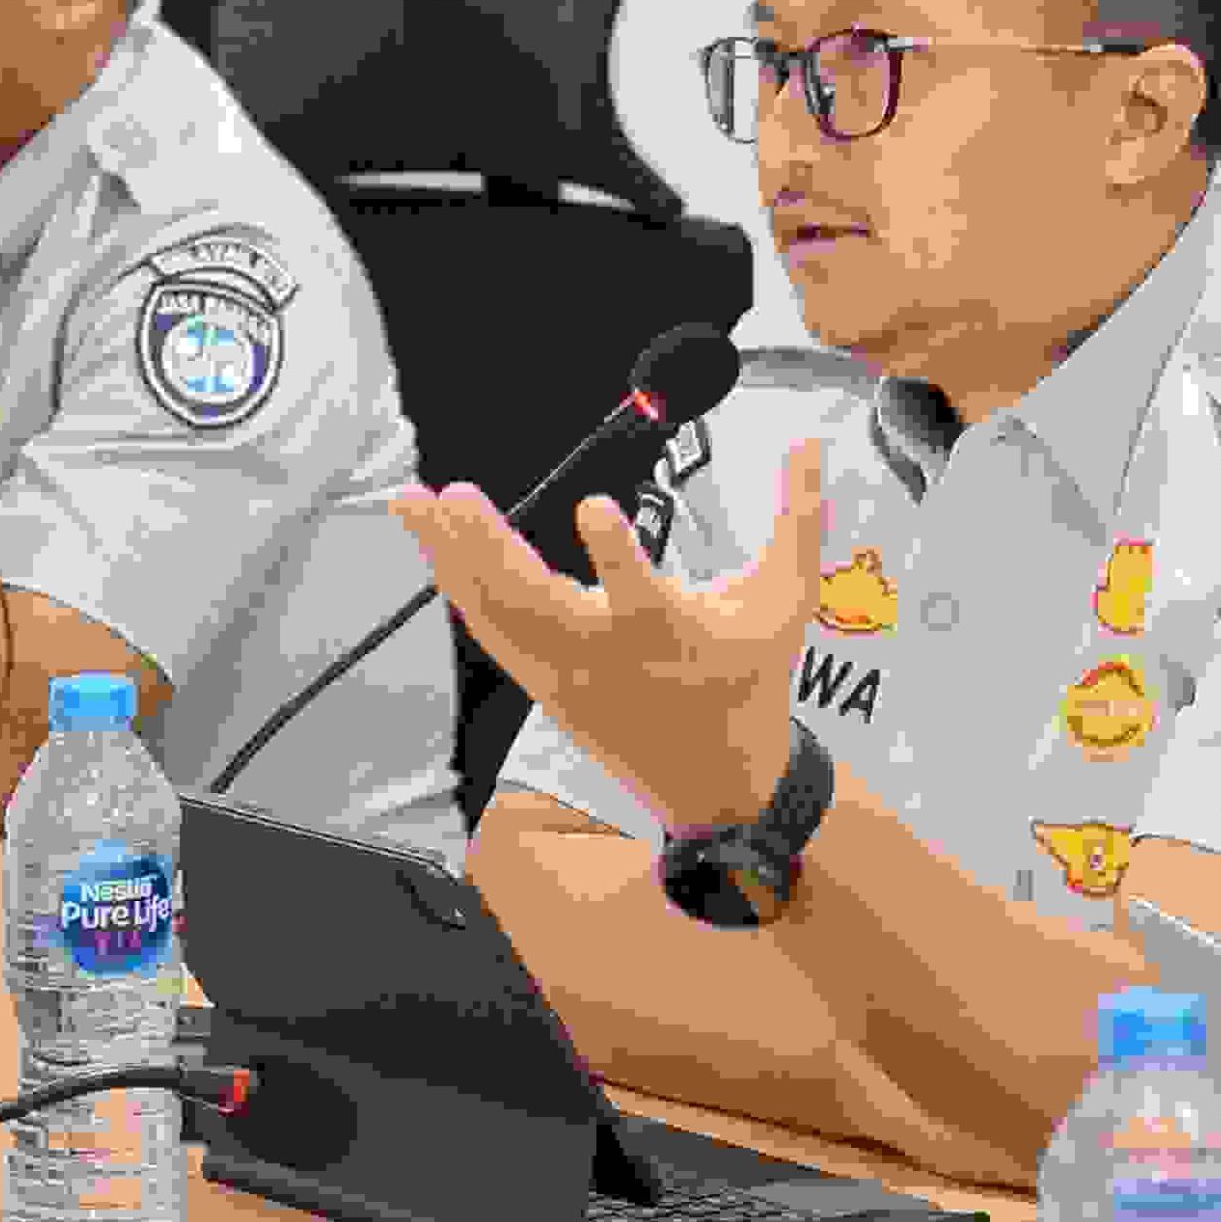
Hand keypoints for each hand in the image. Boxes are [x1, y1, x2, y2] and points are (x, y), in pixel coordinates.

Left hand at [390, 439, 829, 828]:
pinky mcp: (539, 681)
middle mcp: (605, 656)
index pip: (640, 593)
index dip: (616, 555)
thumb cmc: (751, 677)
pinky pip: (488, 629)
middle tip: (452, 494)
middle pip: (533, 605)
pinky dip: (457, 585)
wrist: (716, 780)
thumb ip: (799, 517)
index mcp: (670, 634)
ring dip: (449, 557)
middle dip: (488, 551)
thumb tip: (810, 441)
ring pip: (494, 614)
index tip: (592, 507)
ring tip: (410, 500)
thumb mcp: (788, 599)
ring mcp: (562, 673)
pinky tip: (431, 541)